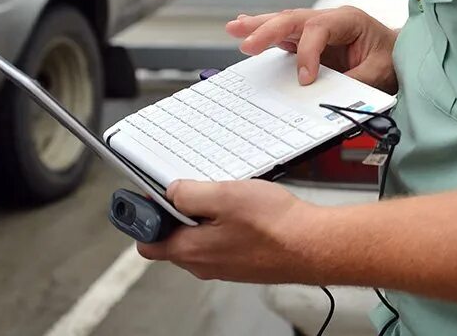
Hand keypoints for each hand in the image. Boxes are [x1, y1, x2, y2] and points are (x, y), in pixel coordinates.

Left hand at [136, 180, 319, 283]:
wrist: (312, 245)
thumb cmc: (274, 226)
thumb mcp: (224, 196)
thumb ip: (189, 194)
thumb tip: (171, 192)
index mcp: (190, 250)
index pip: (147, 241)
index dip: (144, 215)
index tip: (149, 196)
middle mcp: (203, 264)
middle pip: (173, 238)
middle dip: (177, 213)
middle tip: (195, 189)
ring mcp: (224, 266)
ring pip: (199, 238)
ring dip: (204, 217)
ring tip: (225, 197)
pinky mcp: (242, 262)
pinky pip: (221, 242)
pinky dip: (224, 225)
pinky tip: (243, 210)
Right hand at [226, 7, 398, 93]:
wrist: (398, 53)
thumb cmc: (392, 58)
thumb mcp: (381, 72)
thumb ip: (355, 81)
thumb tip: (327, 94)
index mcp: (349, 20)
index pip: (319, 30)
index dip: (308, 53)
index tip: (304, 80)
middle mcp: (331, 19)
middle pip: (294, 19)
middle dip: (268, 30)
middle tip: (246, 43)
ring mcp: (319, 26)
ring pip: (285, 22)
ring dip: (258, 26)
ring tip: (235, 28)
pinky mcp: (311, 38)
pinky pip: (285, 33)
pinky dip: (265, 32)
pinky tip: (245, 29)